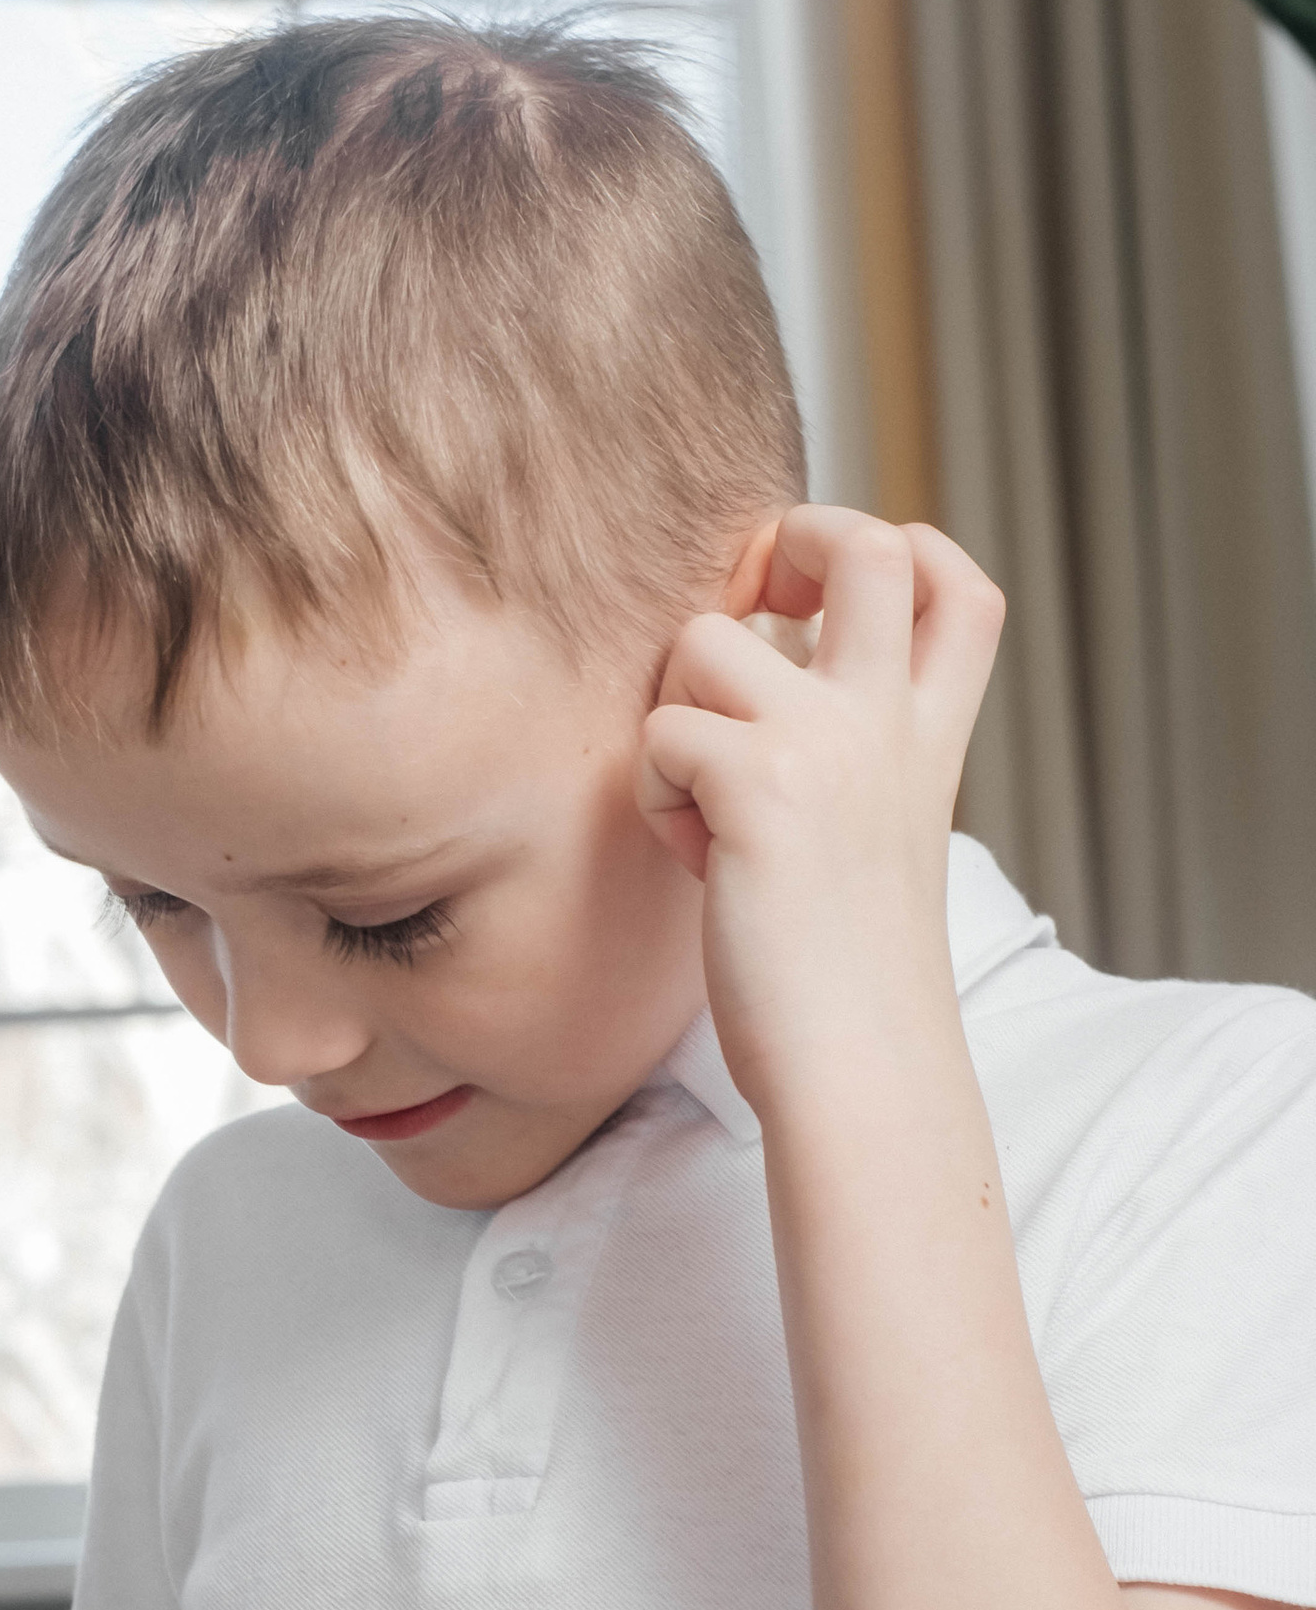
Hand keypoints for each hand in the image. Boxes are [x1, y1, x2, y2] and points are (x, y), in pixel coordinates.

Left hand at [636, 508, 1005, 1119]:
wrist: (859, 1070)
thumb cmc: (842, 974)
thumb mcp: (874, 835)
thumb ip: (843, 749)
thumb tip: (748, 663)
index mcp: (929, 735)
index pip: (956, 582)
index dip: (899, 546)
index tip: (831, 593)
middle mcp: (888, 721)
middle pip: (865, 543)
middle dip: (789, 539)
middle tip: (752, 613)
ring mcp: (828, 743)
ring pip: (706, 637)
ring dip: (675, 711)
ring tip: (703, 806)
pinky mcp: (758, 785)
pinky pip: (658, 733)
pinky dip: (653, 795)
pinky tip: (695, 860)